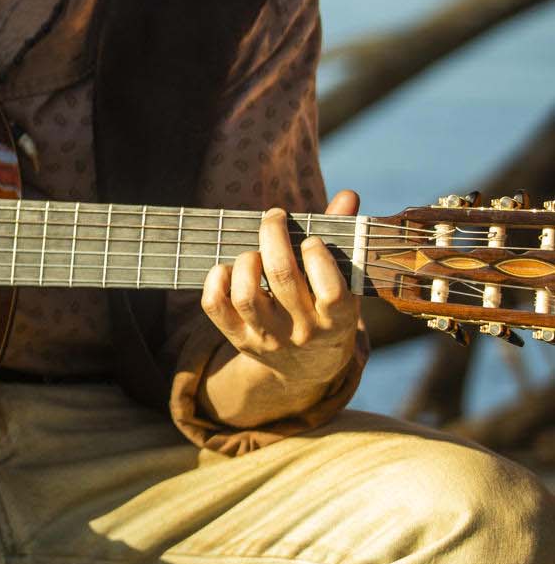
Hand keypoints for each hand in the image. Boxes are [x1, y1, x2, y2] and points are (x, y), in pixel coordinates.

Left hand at [200, 190, 362, 385]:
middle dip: (274, 237)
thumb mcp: (345, 285)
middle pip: (282, 279)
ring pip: (246, 295)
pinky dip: (215, 281)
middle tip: (274, 217)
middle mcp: (303, 331)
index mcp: (338, 320)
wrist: (309, 368)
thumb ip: (344, 240)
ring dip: (246, 261)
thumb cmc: (327, 311)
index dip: (318, 257)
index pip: (331, 289)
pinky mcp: (240, 339)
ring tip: (254, 251)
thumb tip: (348, 194)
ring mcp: (268, 338)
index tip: (310, 239)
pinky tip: (227, 268)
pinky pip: (215, 307)